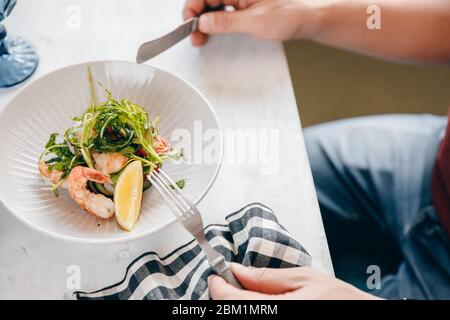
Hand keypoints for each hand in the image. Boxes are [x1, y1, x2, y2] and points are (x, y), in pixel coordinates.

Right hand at [182, 0, 316, 45]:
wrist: (311, 17)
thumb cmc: (291, 13)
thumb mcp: (255, 22)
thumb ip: (226, 22)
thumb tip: (204, 22)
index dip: (192, 9)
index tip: (189, 25)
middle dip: (197, 17)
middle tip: (195, 36)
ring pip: (215, 5)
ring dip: (206, 20)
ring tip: (202, 37)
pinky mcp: (246, 4)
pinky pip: (225, 9)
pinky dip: (217, 21)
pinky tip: (215, 31)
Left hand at [208, 264, 380, 299]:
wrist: (358, 314)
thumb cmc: (338, 299)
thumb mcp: (303, 278)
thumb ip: (266, 277)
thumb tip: (236, 270)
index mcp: (279, 310)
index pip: (230, 301)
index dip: (217, 286)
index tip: (216, 275)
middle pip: (230, 313)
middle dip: (225, 296)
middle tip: (229, 282)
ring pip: (239, 317)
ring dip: (235, 304)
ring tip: (246, 292)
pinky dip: (247, 310)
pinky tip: (255, 302)